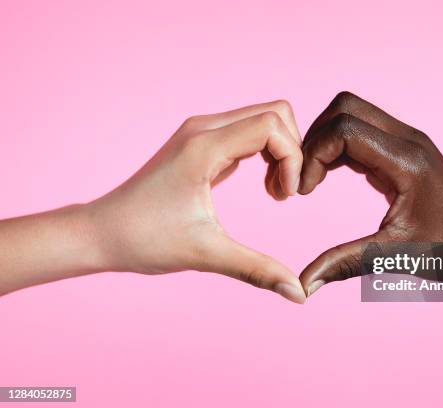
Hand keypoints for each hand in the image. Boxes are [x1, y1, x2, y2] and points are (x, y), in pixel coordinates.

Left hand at [88, 100, 305, 302]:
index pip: (271, 124)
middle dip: (292, 150)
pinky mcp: (202, 143)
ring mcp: (202, 133)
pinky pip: (249, 132)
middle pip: (274, 113)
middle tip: (285, 193)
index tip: (286, 196)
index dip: (292, 157)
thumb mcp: (206, 254)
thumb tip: (299, 294)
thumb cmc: (144, 239)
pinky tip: (263, 186)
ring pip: (264, 119)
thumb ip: (257, 270)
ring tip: (275, 192)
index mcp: (204, 146)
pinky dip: (266, 155)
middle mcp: (204, 128)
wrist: (102, 232)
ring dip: (281, 152)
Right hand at [297, 91, 442, 295]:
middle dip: (314, 139)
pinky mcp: (401, 148)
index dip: (314, 156)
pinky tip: (328, 177)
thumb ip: (345, 264)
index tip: (304, 192)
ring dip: (323, 140)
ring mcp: (405, 140)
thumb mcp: (396, 255)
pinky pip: (359, 130)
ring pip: (350, 113)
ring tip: (312, 179)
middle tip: (304, 179)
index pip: (345, 130)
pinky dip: (336, 147)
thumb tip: (303, 284)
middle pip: (344, 107)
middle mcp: (407, 140)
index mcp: (407, 161)